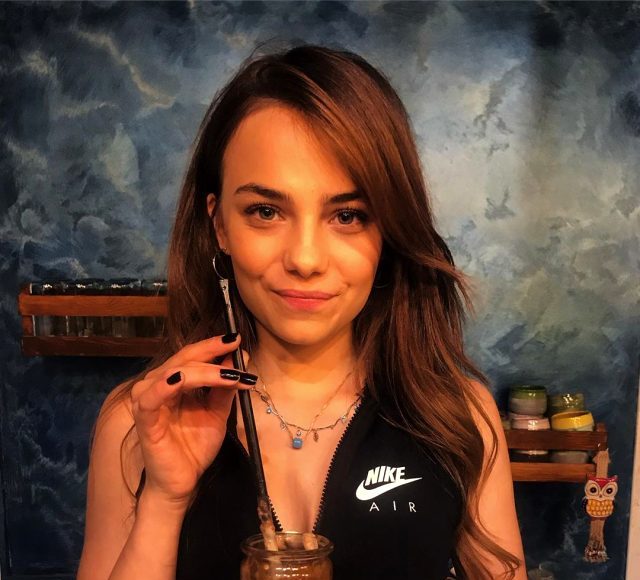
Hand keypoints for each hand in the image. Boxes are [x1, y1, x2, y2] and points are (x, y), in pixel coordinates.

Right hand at [130, 333, 255, 504]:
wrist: (183, 482)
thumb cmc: (195, 447)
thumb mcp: (218, 412)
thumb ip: (225, 387)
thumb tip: (241, 358)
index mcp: (174, 381)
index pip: (192, 355)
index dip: (213, 346)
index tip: (237, 339)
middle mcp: (157, 385)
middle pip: (184, 359)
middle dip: (213, 352)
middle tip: (237, 348)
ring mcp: (148, 401)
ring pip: (174, 373)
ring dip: (204, 371)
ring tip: (230, 375)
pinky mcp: (144, 420)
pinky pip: (151, 397)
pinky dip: (165, 385)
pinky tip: (181, 378)